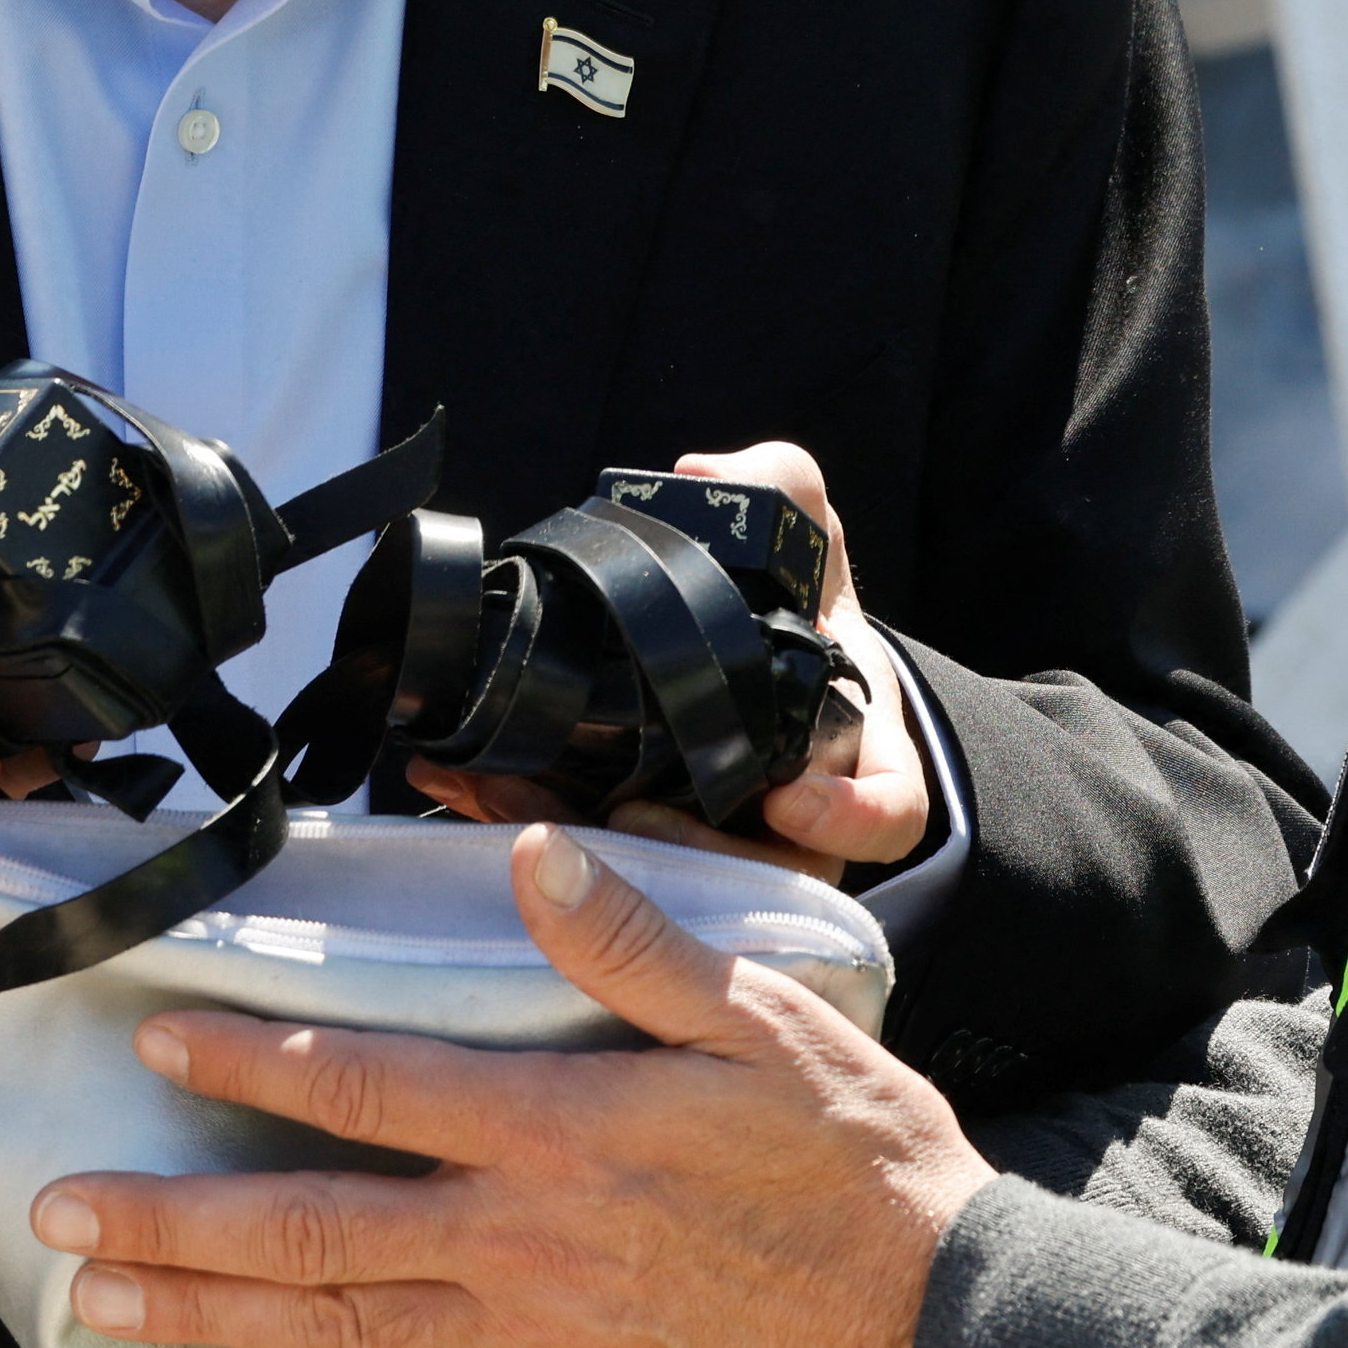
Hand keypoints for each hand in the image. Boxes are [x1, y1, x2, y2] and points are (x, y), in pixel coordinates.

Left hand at [31, 826, 992, 1347]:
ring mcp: (535, 1334)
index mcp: (566, 1131)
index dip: (255, 1064)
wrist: (930, 1323)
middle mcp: (527, 1240)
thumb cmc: (851, 1158)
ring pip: (335, 1329)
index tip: (160, 1044)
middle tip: (59, 1211)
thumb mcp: (762, 1019)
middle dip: (175, 1218)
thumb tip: (533, 854)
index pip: (375, 1087)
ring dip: (208, 1312)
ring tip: (100, 1299)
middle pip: (315, 1229)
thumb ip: (633, 945)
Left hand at [406, 444, 931, 883]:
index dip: (849, 814)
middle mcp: (795, 814)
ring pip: (659, 874)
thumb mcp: (806, 537)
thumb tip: (703, 472)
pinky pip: (585, 854)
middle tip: (625, 816)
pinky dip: (522, 819)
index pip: (885, 807)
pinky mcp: (640, 841)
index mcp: (852, 750)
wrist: (756, 640)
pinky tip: (461, 781)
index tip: (788, 798)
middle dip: (687, 851)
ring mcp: (716, 838)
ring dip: (580, 844)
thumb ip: (779, 489)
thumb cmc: (797, 600)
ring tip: (508, 795)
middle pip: (760, 866)